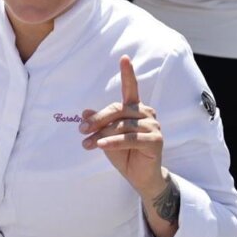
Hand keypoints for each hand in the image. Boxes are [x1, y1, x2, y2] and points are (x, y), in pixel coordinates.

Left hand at [80, 56, 163, 196]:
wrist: (141, 178)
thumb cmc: (124, 155)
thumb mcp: (106, 137)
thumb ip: (99, 124)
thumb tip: (84, 111)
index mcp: (136, 109)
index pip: (131, 88)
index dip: (128, 73)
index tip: (124, 58)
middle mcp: (146, 113)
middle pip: (118, 110)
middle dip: (97, 119)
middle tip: (81, 130)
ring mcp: (153, 126)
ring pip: (122, 125)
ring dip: (101, 134)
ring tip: (86, 144)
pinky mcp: (156, 140)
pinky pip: (130, 138)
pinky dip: (113, 141)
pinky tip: (101, 145)